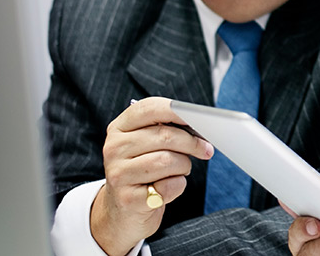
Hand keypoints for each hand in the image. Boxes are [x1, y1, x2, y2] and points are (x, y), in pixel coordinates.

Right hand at [90, 96, 214, 255]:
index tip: (200, 117)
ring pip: (168, 161)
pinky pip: (169, 186)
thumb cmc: (144, 171)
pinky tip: (167, 188)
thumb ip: (168, 131)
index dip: (178, 110)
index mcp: (119, 128)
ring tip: (180, 170)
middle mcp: (113, 148)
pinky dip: (178, 186)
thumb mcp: (148, 147)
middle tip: (206, 150)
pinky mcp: (128, 199)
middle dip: (192, 143)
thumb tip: (201, 127)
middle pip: (165, 136)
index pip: (149, 108)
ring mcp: (118, 174)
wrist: (123, 211)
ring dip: (184, 166)